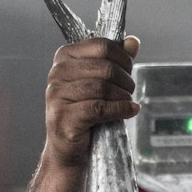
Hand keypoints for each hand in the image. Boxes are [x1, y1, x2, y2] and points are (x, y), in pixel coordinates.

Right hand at [44, 35, 140, 168]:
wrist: (69, 149)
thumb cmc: (84, 114)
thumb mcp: (99, 83)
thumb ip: (114, 61)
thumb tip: (133, 42)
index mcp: (65, 57)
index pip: (102, 46)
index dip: (123, 58)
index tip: (129, 71)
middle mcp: (58, 72)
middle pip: (105, 67)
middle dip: (125, 79)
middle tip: (130, 90)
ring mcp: (58, 94)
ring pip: (102, 87)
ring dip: (123, 96)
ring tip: (128, 102)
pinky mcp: (64, 116)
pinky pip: (99, 108)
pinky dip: (120, 109)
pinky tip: (130, 111)